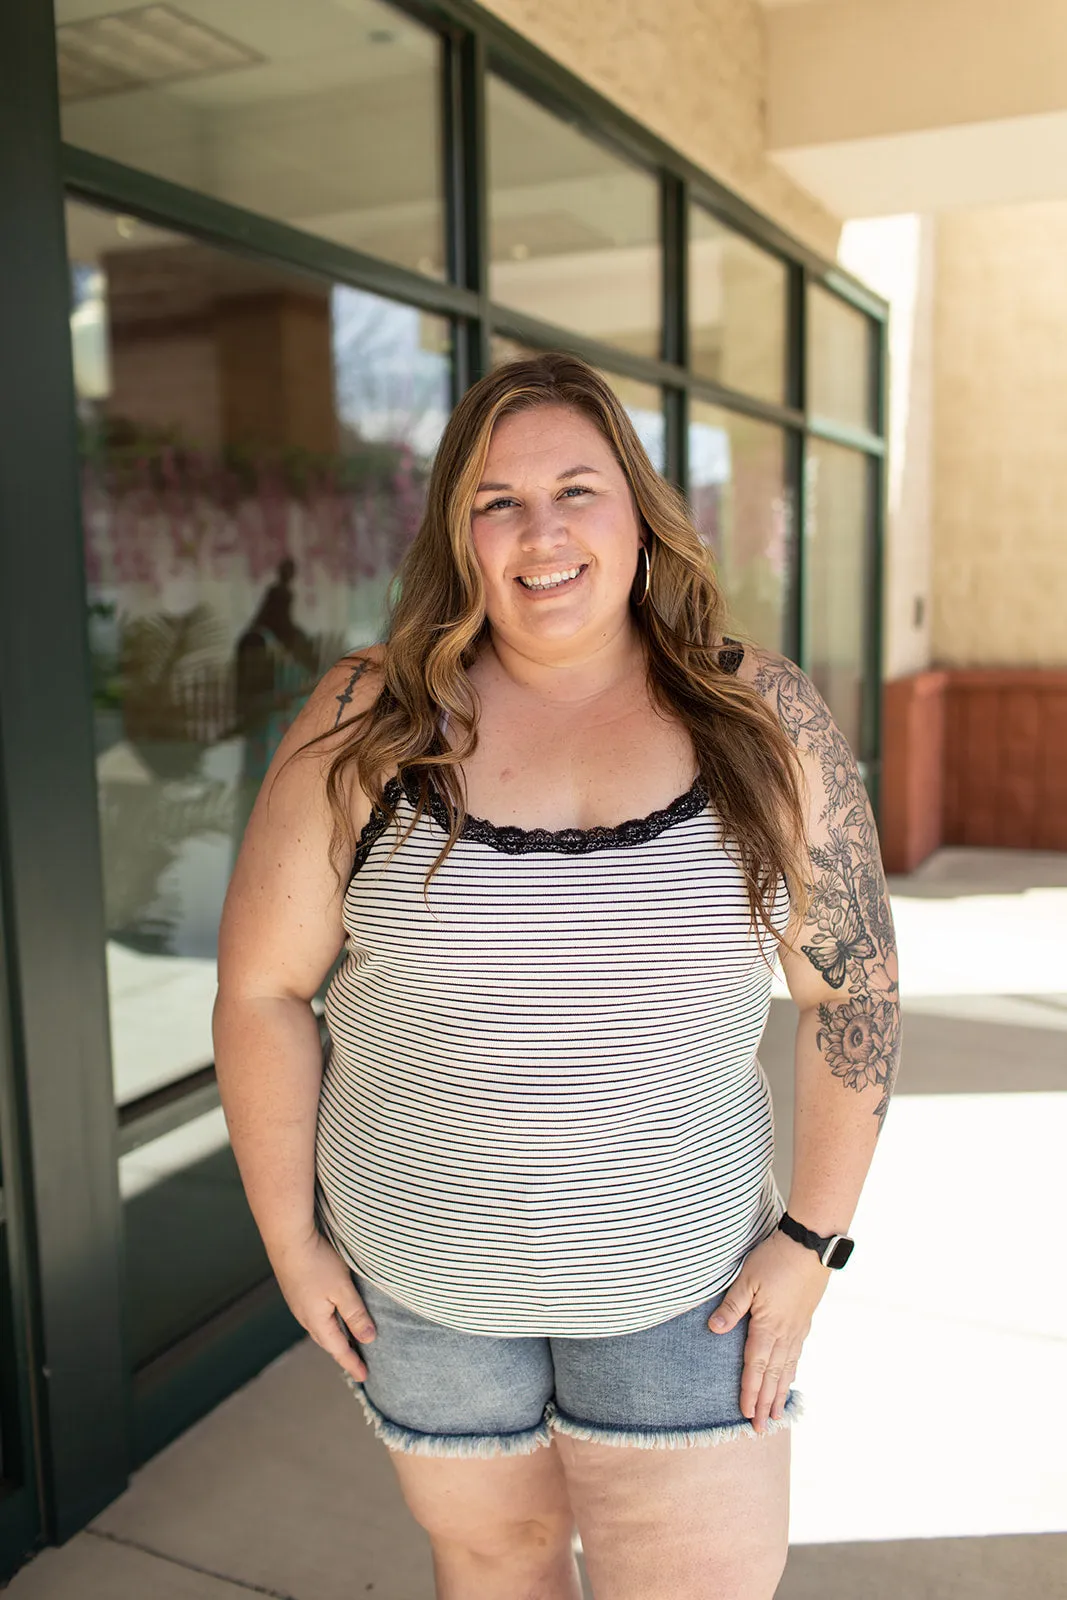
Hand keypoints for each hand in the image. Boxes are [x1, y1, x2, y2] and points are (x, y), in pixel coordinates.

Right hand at [270, 1231, 375, 1382]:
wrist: (288, 1238)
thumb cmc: (317, 1262)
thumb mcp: (343, 1289)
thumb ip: (356, 1315)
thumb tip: (368, 1339)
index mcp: (317, 1321)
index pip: (339, 1349)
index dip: (352, 1363)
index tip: (364, 1377)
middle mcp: (304, 1316)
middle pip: (327, 1341)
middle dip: (343, 1352)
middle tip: (357, 1363)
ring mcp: (298, 1304)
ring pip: (320, 1328)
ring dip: (334, 1337)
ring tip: (347, 1342)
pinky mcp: (297, 1291)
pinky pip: (314, 1315)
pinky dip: (327, 1322)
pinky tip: (331, 1315)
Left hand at [708, 1229, 829, 1432]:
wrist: (811, 1246)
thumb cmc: (775, 1259)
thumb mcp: (747, 1280)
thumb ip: (731, 1307)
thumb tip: (715, 1330)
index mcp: (767, 1327)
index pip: (755, 1367)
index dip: (750, 1392)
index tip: (746, 1414)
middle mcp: (785, 1334)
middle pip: (773, 1376)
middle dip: (766, 1403)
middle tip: (761, 1428)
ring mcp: (797, 1328)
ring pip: (787, 1368)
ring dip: (780, 1392)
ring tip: (778, 1413)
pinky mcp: (805, 1319)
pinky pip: (797, 1353)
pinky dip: (792, 1371)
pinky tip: (790, 1377)